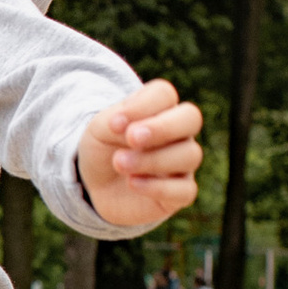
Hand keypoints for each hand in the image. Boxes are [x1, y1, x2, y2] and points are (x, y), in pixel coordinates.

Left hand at [78, 81, 203, 230]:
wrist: (96, 185)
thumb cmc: (103, 149)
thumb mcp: (99, 130)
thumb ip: (116, 121)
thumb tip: (132, 129)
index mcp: (159, 109)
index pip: (164, 94)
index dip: (142, 105)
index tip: (114, 123)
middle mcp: (178, 133)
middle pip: (191, 118)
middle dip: (162, 127)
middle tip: (132, 138)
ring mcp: (182, 163)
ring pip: (189, 155)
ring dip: (152, 159)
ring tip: (120, 163)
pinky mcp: (179, 194)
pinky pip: (185, 190)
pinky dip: (158, 187)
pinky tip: (132, 183)